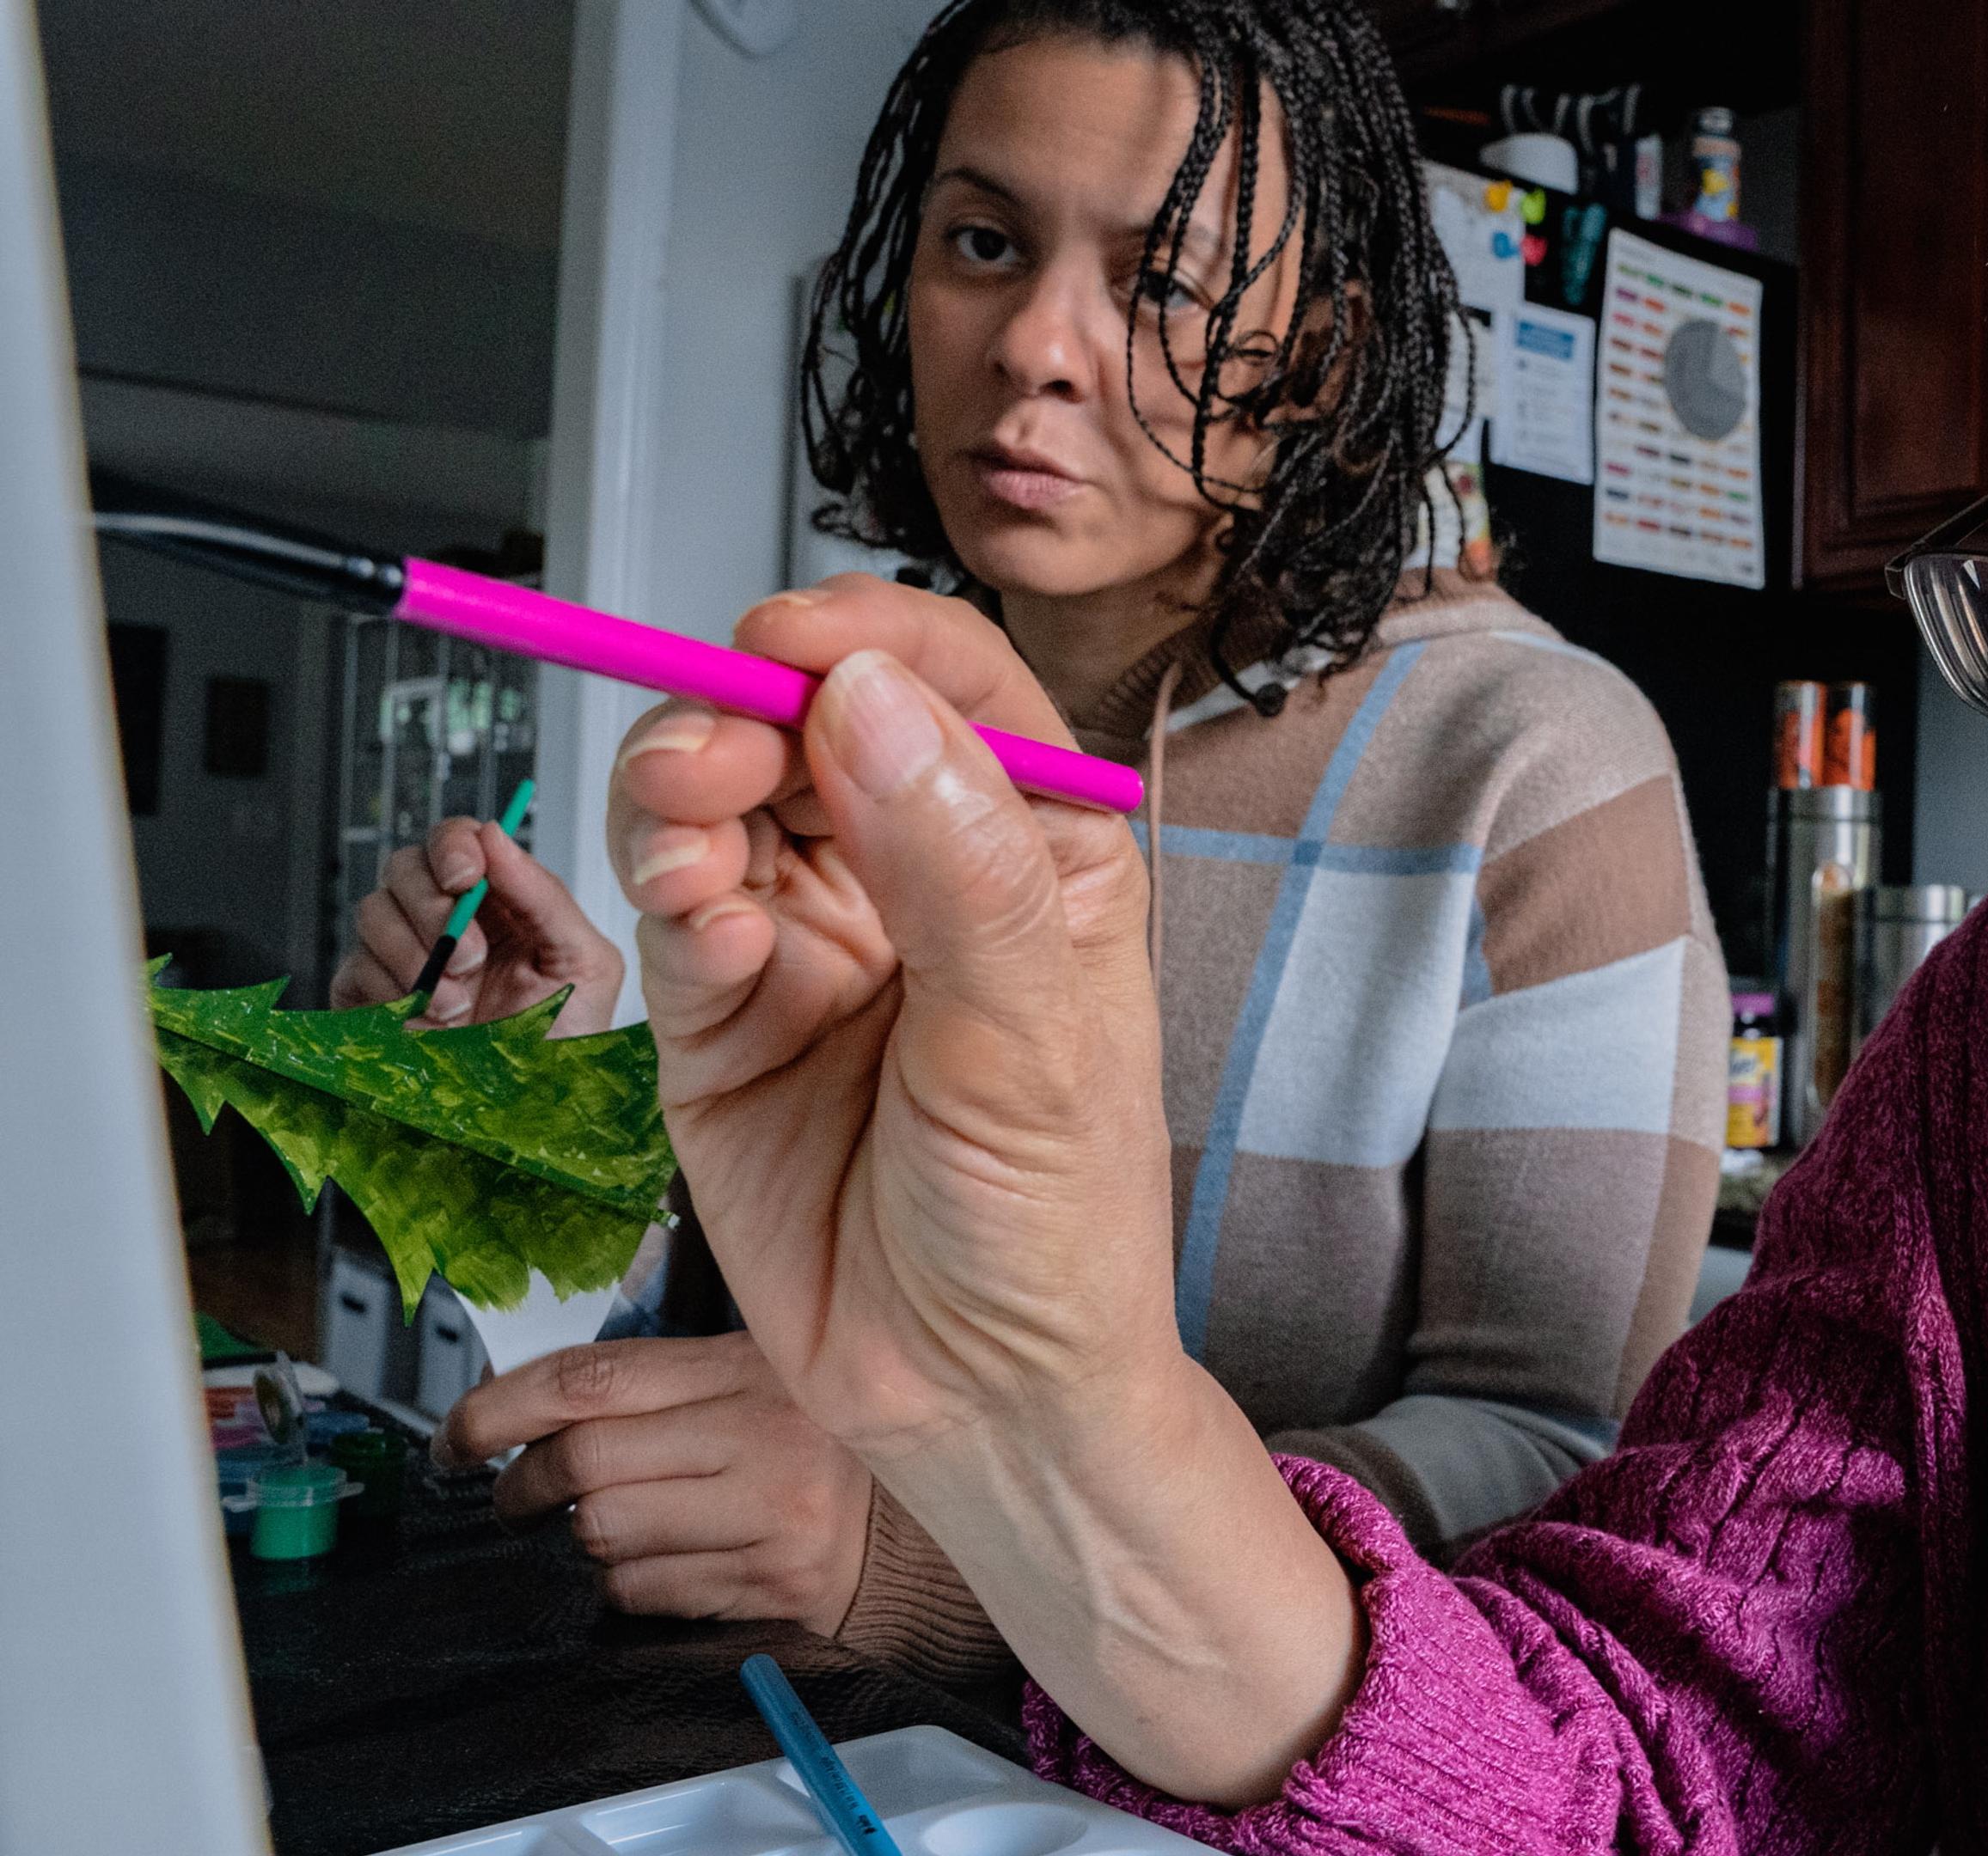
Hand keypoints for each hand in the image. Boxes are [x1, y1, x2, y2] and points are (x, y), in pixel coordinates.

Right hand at [331, 817, 623, 1035]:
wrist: (530, 1114)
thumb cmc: (567, 1043)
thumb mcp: (584, 964)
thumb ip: (545, 895)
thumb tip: (495, 834)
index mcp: (503, 903)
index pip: (459, 841)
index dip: (454, 847)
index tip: (466, 877)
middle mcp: (449, 921)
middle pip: (405, 866)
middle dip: (434, 908)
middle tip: (471, 959)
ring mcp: (404, 955)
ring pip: (373, 911)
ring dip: (417, 958)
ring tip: (460, 1005)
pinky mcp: (368, 995)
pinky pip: (355, 966)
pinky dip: (392, 993)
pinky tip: (428, 1022)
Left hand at [436, 1333, 872, 1635]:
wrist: (922, 1520)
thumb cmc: (820, 1442)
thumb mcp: (758, 1376)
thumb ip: (664, 1383)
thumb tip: (536, 1408)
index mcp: (745, 1366)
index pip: (591, 1379)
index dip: (498, 1408)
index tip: (456, 1436)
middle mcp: (758, 1435)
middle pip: (584, 1462)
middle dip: (522, 1488)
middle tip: (513, 1498)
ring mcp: (768, 1513)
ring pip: (606, 1534)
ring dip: (585, 1537)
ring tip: (609, 1526)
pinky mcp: (771, 1583)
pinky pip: (645, 1591)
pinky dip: (626, 1583)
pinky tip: (656, 1562)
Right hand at [605, 578, 1173, 1455]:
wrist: (976, 1395)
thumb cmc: (1052, 1227)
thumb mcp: (1034, 1038)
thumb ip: (957, 866)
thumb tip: (877, 706)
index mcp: (1035, 850)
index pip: (950, 688)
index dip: (866, 641)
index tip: (797, 639)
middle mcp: (918, 874)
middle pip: (807, 723)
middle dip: (746, 710)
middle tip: (716, 748)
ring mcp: (815, 941)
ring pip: (721, 799)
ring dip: (684, 786)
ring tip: (687, 824)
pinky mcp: (723, 1017)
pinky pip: (675, 913)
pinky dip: (667, 895)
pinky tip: (700, 929)